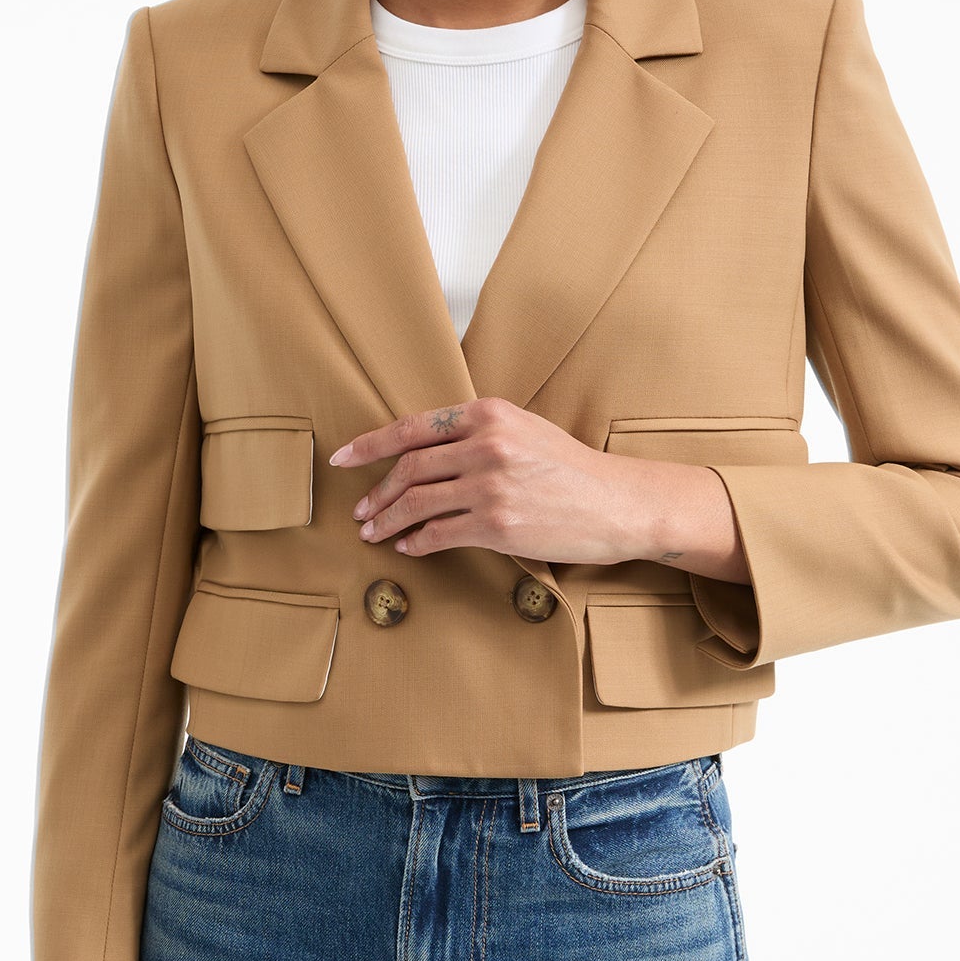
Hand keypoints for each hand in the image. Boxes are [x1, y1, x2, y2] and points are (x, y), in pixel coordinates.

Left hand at [329, 396, 636, 565]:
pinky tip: (409, 547)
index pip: (413, 428)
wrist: (616, 504)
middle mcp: (486, 445)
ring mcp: (490, 487)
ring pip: (417, 503)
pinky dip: (416, 542)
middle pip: (409, 468)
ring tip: (374, 532)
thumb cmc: (571, 468)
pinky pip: (439, 534)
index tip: (343, 457)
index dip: (370, 444)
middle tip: (361, 510)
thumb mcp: (524, 429)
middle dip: (376, 492)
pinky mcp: (497, 526)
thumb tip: (425, 447)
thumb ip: (477, 431)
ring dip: (387, 521)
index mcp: (488, 414)